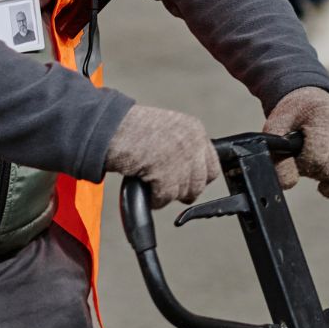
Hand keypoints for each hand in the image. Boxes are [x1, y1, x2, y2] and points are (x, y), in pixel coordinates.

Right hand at [103, 104, 220, 208]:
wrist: (115, 128)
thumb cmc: (134, 128)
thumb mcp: (168, 127)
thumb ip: (184, 144)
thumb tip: (190, 168)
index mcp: (195, 130)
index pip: (213, 165)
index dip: (199, 177)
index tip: (190, 181)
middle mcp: (193, 144)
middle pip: (200, 183)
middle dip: (184, 189)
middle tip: (169, 187)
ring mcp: (182, 160)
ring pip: (183, 193)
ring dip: (167, 194)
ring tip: (153, 185)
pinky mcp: (167, 175)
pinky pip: (165, 198)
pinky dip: (155, 199)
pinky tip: (147, 191)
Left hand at [261, 87, 328, 196]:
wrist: (312, 98)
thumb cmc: (294, 115)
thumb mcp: (277, 128)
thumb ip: (276, 156)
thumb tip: (287, 184)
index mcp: (324, 116)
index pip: (317, 158)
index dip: (302, 165)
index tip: (296, 159)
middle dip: (315, 172)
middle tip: (305, 162)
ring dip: (328, 176)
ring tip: (317, 163)